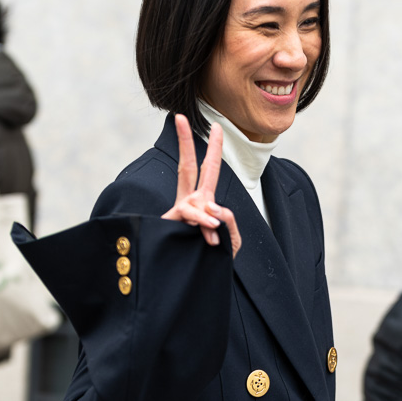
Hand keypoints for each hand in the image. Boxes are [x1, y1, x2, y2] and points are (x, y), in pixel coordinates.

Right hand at [162, 114, 240, 254]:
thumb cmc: (213, 262)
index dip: (212, 149)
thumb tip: (217, 210)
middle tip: (180, 117)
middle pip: (187, 167)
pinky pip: (189, 215)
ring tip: (214, 229)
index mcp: (203, 202)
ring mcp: (178, 214)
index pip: (208, 172)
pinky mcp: (171, 225)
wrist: (195, 283)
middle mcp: (188, 203)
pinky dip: (202, 221)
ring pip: (194, 200)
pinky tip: (210, 233)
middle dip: (184, 142)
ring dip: (206, 213)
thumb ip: (229, 225)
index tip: (215, 126)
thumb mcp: (230, 242)